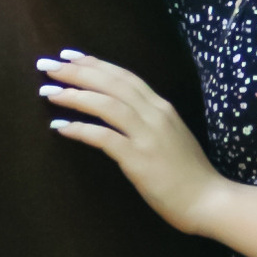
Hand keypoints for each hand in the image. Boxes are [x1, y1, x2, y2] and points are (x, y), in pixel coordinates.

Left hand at [38, 49, 224, 234]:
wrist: (208, 200)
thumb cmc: (188, 174)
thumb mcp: (170, 136)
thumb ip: (148, 121)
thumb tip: (120, 112)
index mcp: (161, 107)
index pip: (124, 76)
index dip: (95, 64)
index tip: (68, 56)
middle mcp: (155, 114)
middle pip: (111, 83)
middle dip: (77, 71)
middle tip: (48, 65)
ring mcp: (148, 136)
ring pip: (106, 104)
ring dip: (74, 95)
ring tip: (48, 92)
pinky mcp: (139, 159)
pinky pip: (104, 137)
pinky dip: (80, 129)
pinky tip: (60, 127)